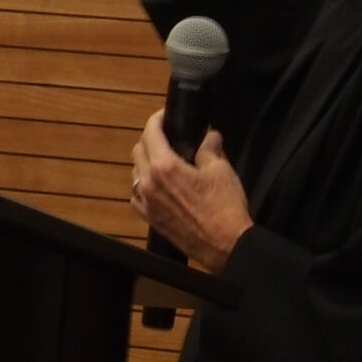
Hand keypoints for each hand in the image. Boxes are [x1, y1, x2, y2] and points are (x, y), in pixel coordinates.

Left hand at [131, 108, 250, 271]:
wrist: (226, 245)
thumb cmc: (225, 206)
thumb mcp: (221, 171)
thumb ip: (210, 149)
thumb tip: (211, 136)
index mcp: (164, 166)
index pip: (150, 133)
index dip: (156, 120)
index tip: (165, 116)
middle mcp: (148, 182)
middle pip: (138, 150)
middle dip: (150, 139)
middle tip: (168, 138)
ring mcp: (146, 202)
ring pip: (134, 172)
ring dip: (145, 162)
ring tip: (164, 161)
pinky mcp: (149, 218)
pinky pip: (136, 195)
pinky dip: (143, 185)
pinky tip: (157, 186)